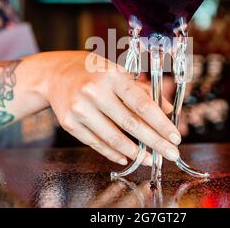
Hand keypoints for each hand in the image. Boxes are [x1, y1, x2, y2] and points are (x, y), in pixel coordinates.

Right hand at [38, 52, 180, 165]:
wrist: (55, 74)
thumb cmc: (92, 71)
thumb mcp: (119, 72)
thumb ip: (143, 90)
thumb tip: (167, 110)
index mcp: (112, 76)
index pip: (142, 104)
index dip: (161, 123)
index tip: (174, 137)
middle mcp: (94, 92)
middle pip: (131, 124)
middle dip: (155, 142)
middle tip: (170, 153)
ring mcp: (80, 109)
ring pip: (113, 138)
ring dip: (135, 153)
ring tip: (150, 159)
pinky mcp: (69, 123)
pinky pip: (96, 143)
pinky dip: (113, 153)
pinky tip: (126, 157)